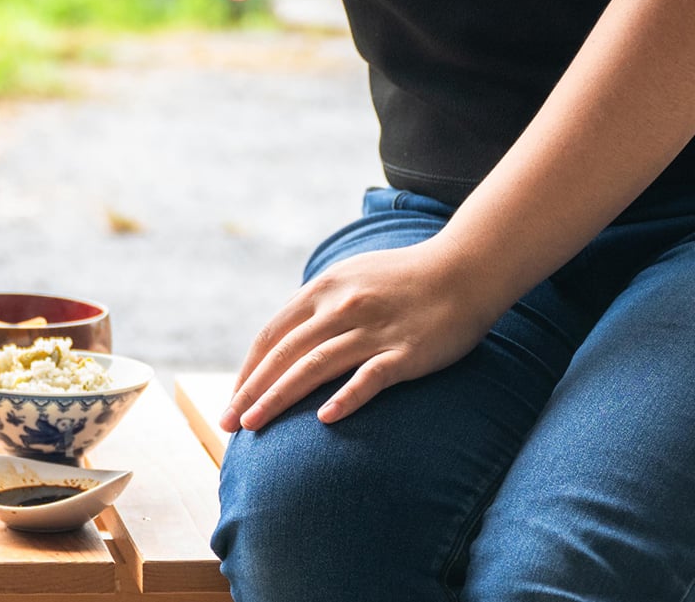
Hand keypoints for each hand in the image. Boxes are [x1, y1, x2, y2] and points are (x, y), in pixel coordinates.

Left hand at [219, 240, 504, 430]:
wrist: (465, 269)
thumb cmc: (406, 279)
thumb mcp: (351, 278)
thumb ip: (320, 304)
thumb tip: (290, 335)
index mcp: (323, 290)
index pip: (272, 335)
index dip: (249, 369)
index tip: (233, 398)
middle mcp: (340, 307)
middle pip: (284, 354)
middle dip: (251, 390)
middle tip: (229, 424)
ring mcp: (372, 329)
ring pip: (314, 366)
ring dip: (279, 397)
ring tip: (254, 426)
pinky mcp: (405, 351)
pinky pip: (370, 377)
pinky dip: (345, 397)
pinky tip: (325, 420)